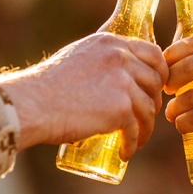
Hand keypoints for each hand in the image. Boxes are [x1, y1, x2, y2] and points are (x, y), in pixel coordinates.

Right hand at [0, 33, 167, 158]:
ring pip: (148, 108)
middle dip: (154, 100)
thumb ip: (100, 58)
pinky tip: (126, 151)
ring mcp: (123, 83)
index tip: (156, 87)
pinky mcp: (120, 109)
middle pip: (155, 81)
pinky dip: (132, 143)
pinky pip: (135, 129)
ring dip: (145, 127)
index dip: (160, 72)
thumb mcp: (78, 55)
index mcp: (111, 42)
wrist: (32, 103)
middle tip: (145, 115)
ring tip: (136, 138)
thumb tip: (115, 72)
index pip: (153, 53)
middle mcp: (120, 57)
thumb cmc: (47, 84)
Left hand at [163, 28, 192, 166]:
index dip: (172, 55)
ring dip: (175, 107)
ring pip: (190, 96)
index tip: (165, 66)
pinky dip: (184, 123)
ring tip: (172, 112)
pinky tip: (182, 125)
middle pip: (187, 67)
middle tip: (166, 88)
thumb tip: (189, 54)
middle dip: (169, 80)